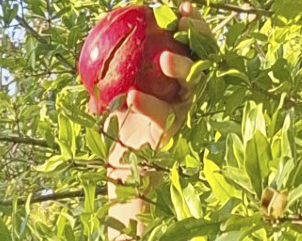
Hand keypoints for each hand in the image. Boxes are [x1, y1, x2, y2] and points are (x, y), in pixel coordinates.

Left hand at [106, 2, 212, 173]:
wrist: (118, 164)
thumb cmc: (117, 124)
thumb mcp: (111, 91)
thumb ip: (111, 68)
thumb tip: (99, 38)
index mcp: (175, 77)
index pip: (191, 45)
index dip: (192, 24)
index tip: (184, 6)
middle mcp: (184, 91)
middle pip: (202, 57)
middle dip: (197, 37)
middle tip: (183, 24)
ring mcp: (182, 111)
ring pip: (192, 84)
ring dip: (180, 67)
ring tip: (164, 58)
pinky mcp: (172, 132)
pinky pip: (163, 114)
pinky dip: (148, 104)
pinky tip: (133, 96)